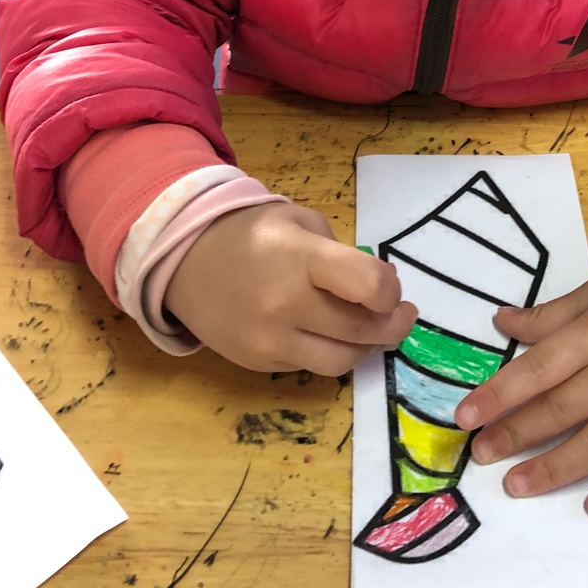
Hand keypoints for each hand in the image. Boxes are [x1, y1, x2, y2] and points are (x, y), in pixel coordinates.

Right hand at [164, 202, 416, 373]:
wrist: (184, 260)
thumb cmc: (250, 233)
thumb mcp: (299, 221)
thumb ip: (341, 253)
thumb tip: (380, 288)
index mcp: (301, 258)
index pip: (369, 287)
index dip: (391, 292)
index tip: (392, 288)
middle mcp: (286, 304)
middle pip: (361, 330)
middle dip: (392, 324)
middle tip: (402, 314)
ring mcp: (269, 340)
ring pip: (341, 362)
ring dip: (366, 347)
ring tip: (373, 329)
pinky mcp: (257, 363)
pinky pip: (309, 367)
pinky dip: (328, 352)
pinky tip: (329, 333)